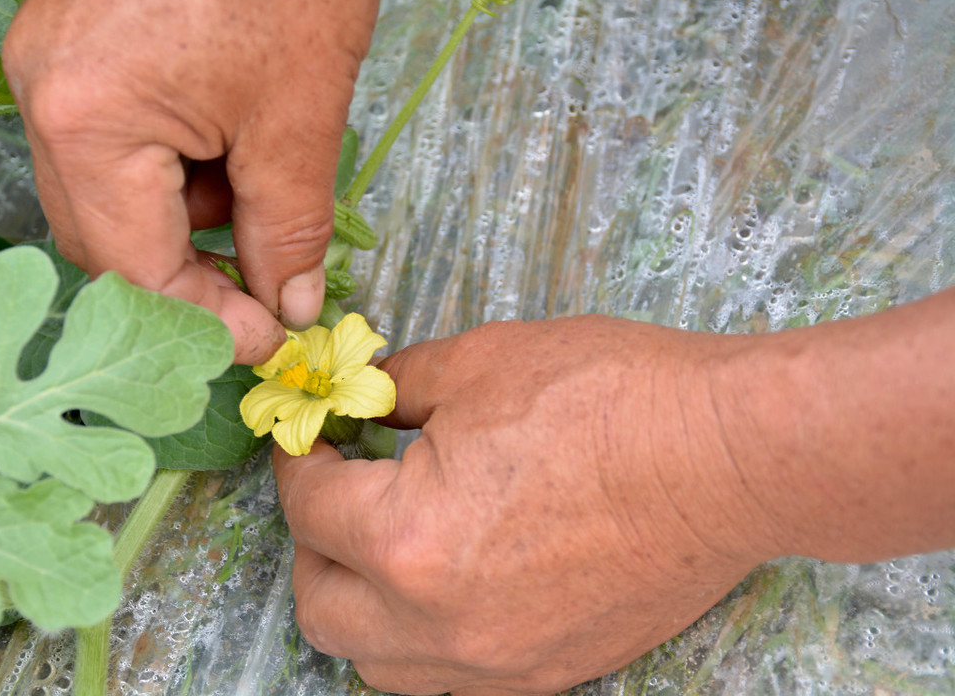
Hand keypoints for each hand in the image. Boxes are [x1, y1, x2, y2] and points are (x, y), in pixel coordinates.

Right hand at [2, 0, 379, 363]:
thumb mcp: (299, 111)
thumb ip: (289, 227)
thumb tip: (286, 301)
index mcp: (86, 122)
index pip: (135, 271)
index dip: (206, 321)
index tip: (268, 338)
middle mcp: (44, 97)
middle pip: (106, 240)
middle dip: (190, 274)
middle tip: (265, 289)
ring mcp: (48, 64)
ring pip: (110, 193)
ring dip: (186, 216)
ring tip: (258, 175)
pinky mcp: (72, 41)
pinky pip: (112, 139)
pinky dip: (173, 162)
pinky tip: (230, 130)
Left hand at [273, 292, 954, 694]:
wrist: (730, 458)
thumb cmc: (609, 399)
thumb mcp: (477, 365)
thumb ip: (394, 388)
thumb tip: (359, 399)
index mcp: (407, 541)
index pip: (308, 510)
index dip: (299, 459)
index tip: (311, 438)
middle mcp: (439, 625)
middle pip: (320, 608)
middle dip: (312, 542)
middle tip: (339, 489)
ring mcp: (497, 663)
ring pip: (376, 664)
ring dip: (360, 604)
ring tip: (387, 542)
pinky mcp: (548, 676)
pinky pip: (449, 679)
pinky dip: (423, 637)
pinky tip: (450, 581)